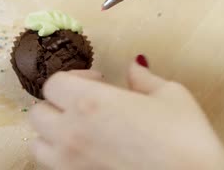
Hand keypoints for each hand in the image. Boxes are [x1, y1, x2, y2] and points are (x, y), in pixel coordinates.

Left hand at [29, 60, 223, 169]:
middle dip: (58, 103)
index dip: (73, 77)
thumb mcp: (170, 96)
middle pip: (38, 112)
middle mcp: (71, 132)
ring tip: (78, 130)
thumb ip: (144, 78)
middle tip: (85, 103)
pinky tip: (87, 152)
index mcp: (89, 102)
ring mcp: (71, 163)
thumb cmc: (185, 140)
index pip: (53, 83)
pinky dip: (61, 158)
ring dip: (52, 133)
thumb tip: (135, 65)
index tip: (97, 80)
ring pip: (38, 144)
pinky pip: (53, 168)